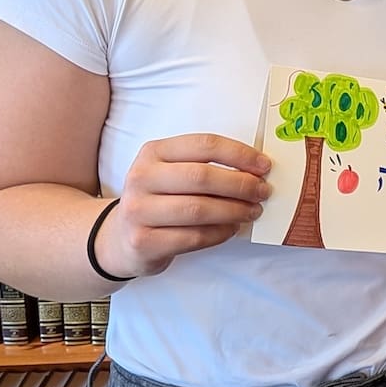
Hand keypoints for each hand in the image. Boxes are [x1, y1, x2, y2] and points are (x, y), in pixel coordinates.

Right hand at [95, 134, 271, 278]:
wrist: (121, 237)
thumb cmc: (159, 199)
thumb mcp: (172, 172)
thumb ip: (205, 165)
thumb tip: (255, 169)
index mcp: (153, 152)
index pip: (204, 145)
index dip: (239, 154)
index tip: (264, 166)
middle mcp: (141, 177)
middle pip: (202, 177)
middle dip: (241, 184)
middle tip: (263, 191)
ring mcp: (139, 211)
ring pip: (199, 209)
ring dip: (235, 211)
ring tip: (253, 211)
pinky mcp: (143, 242)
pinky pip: (193, 237)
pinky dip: (220, 233)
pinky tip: (232, 228)